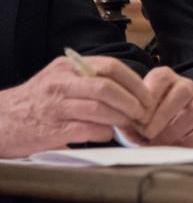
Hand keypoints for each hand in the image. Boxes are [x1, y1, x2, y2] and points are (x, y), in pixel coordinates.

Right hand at [0, 56, 152, 157]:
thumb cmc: (35, 102)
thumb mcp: (58, 79)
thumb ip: (87, 79)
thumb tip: (128, 90)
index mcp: (67, 67)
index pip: (109, 67)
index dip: (134, 82)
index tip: (148, 95)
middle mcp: (60, 83)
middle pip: (107, 87)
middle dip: (132, 101)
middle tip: (144, 113)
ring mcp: (55, 107)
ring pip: (99, 109)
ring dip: (121, 118)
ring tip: (131, 125)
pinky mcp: (51, 130)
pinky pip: (86, 130)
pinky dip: (103, 133)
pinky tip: (107, 135)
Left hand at [122, 67, 192, 148]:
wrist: (147, 135)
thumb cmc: (137, 122)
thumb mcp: (128, 115)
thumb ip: (127, 116)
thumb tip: (127, 124)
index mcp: (164, 78)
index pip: (162, 78)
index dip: (150, 98)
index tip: (137, 117)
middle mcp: (184, 86)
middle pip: (184, 92)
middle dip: (163, 115)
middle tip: (147, 133)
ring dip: (174, 130)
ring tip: (158, 144)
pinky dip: (190, 142)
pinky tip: (173, 149)